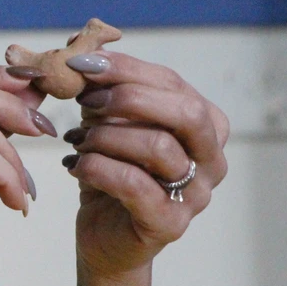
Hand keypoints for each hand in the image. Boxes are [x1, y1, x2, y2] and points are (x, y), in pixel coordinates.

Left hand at [60, 51, 229, 279]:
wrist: (105, 236)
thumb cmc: (111, 171)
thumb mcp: (108, 122)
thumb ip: (104, 88)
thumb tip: (83, 49)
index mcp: (206, 125)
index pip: (172, 83)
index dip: (125, 68)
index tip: (81, 63)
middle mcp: (212, 159)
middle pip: (186, 112)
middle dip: (130, 97)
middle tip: (86, 100)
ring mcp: (197, 195)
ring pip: (158, 148)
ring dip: (107, 135)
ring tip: (78, 139)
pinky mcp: (170, 224)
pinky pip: (135, 185)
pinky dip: (97, 167)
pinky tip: (74, 164)